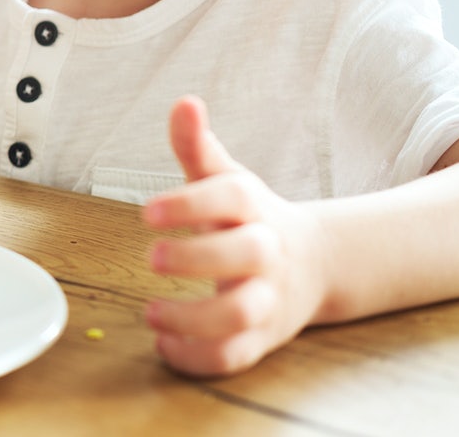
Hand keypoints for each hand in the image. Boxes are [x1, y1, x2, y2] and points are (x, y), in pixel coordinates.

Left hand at [142, 96, 327, 375]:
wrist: (313, 262)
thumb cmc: (249, 214)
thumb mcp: (224, 176)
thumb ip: (197, 145)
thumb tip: (185, 102)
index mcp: (252, 206)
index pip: (228, 197)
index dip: (189, 203)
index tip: (145, 212)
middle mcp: (265, 252)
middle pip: (244, 254)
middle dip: (197, 259)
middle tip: (151, 257)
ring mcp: (267, 297)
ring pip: (241, 314)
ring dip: (192, 318)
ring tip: (151, 313)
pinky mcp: (262, 338)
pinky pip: (234, 356)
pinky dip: (198, 357)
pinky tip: (163, 344)